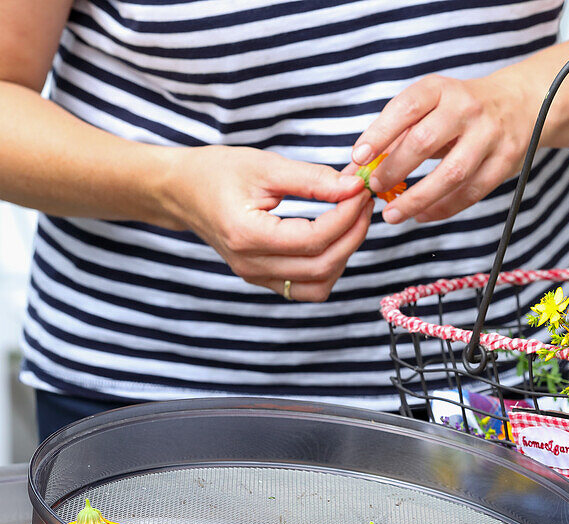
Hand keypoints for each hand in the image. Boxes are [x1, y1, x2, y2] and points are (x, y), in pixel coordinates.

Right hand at [162, 145, 371, 301]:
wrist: (183, 191)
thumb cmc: (218, 172)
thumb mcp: (265, 166)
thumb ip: (313, 180)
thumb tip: (354, 188)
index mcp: (247, 235)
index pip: (314, 238)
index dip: (346, 216)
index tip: (360, 191)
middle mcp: (251, 264)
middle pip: (322, 265)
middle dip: (353, 234)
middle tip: (363, 202)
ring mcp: (256, 277)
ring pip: (319, 284)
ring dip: (344, 254)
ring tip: (351, 219)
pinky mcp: (263, 279)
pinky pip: (306, 287)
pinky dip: (328, 266)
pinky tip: (334, 237)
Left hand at [350, 72, 535, 224]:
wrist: (520, 104)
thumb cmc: (463, 108)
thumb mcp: (433, 105)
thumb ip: (399, 132)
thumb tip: (360, 167)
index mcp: (441, 89)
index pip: (406, 108)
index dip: (380, 133)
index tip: (359, 157)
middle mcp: (467, 109)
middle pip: (425, 142)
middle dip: (395, 169)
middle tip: (374, 188)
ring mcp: (489, 136)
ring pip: (451, 174)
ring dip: (418, 198)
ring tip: (394, 214)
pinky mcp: (505, 161)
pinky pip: (472, 192)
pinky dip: (443, 208)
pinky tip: (423, 215)